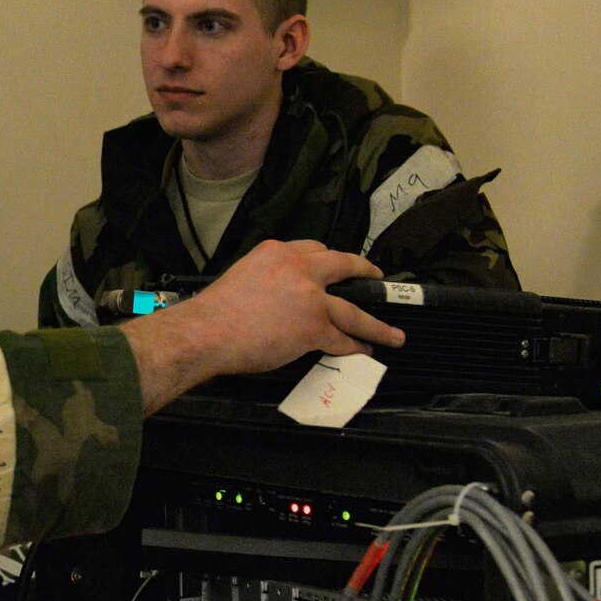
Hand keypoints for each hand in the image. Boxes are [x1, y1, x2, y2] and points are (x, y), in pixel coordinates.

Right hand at [122, 240, 403, 413]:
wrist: (207, 331)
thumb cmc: (214, 311)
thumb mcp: (241, 277)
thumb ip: (265, 279)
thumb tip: (276, 298)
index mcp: (276, 252)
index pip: (312, 248)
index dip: (328, 259)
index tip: (336, 263)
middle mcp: (299, 268)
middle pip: (343, 265)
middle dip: (364, 272)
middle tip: (377, 278)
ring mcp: (311, 297)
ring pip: (353, 310)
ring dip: (376, 324)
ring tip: (393, 334)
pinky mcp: (314, 327)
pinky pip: (342, 338)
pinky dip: (355, 346)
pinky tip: (365, 351)